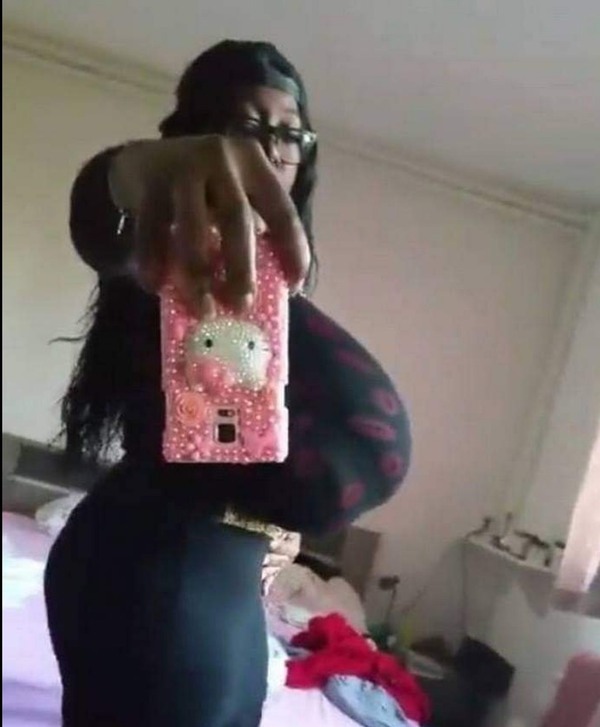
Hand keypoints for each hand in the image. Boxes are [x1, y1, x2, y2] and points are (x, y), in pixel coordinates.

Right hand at [109, 136, 309, 312]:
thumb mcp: (232, 192)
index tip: (293, 287)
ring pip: (192, 226)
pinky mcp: (148, 182)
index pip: (282, 210)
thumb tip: (270, 287)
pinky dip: (154, 260)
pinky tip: (155, 286)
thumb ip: (249, 227)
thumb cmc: (201, 188)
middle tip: (242, 305)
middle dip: (241, 266)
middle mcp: (221, 160)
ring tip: (202, 308)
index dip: (292, 250)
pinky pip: (151, 228)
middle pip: (236, 217)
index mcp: (253, 164)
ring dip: (198, 272)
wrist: (142, 157)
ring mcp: (183, 169)